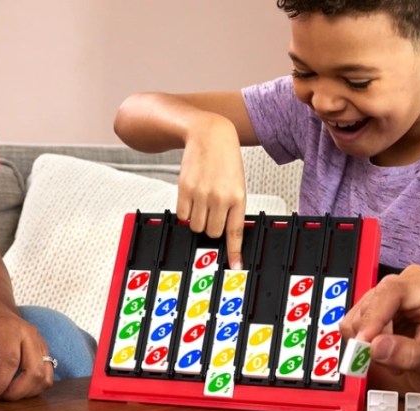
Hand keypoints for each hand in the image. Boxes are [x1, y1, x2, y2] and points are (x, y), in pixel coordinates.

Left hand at [0, 304, 53, 402]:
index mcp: (10, 330)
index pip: (11, 361)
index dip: (0, 383)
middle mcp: (30, 336)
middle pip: (34, 372)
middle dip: (17, 392)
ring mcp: (41, 344)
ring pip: (45, 377)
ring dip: (27, 392)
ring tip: (8, 393)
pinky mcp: (45, 353)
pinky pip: (47, 376)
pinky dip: (34, 387)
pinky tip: (18, 387)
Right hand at [177, 116, 246, 269]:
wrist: (209, 135)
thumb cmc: (226, 159)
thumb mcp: (237, 184)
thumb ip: (232, 207)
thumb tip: (225, 232)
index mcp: (238, 197)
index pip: (235, 232)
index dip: (234, 252)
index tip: (235, 266)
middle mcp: (219, 197)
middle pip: (212, 232)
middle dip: (212, 227)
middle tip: (213, 214)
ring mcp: (201, 194)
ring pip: (196, 226)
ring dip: (198, 220)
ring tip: (202, 204)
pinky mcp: (184, 189)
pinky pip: (182, 215)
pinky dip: (186, 212)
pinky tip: (192, 199)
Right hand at [339, 265, 419, 407]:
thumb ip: (408, 355)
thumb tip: (376, 347)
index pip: (393, 291)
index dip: (374, 315)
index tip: (364, 342)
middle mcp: (409, 285)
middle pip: (372, 302)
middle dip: (370, 335)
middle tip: (382, 361)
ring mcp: (391, 295)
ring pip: (359, 313)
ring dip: (367, 342)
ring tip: (390, 359)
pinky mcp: (377, 308)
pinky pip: (355, 323)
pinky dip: (362, 343)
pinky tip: (383, 352)